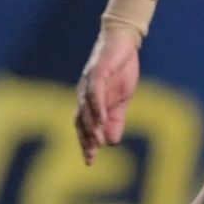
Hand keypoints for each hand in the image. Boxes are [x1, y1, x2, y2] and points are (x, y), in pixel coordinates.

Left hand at [75, 30, 141, 165]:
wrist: (123, 42)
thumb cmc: (120, 69)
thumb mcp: (122, 99)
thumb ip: (115, 119)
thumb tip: (112, 142)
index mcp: (89, 102)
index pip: (83, 126)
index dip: (86, 143)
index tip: (90, 161)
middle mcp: (84, 94)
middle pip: (80, 121)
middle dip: (85, 140)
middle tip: (91, 157)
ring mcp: (88, 83)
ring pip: (85, 109)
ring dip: (90, 127)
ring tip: (96, 143)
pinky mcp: (97, 72)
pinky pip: (94, 92)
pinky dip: (96, 107)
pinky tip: (101, 118)